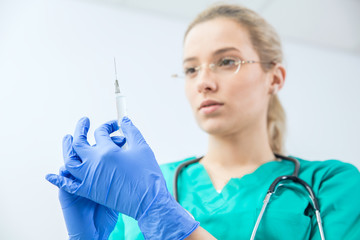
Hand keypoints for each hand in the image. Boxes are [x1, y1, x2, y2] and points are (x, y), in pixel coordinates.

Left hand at [46, 117, 198, 238]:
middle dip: (80, 128)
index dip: (108, 125)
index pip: (101, 132)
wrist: (148, 202)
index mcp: (107, 151)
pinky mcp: (89, 191)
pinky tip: (52, 174)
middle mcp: (94, 163)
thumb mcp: (142, 148)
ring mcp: (89, 178)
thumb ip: (131, 131)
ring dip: (67, 149)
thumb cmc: (147, 175)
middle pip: (79, 143)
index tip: (115, 125)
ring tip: (69, 140)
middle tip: (84, 121)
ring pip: (70, 161)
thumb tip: (124, 120)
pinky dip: (59, 179)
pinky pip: (69, 185)